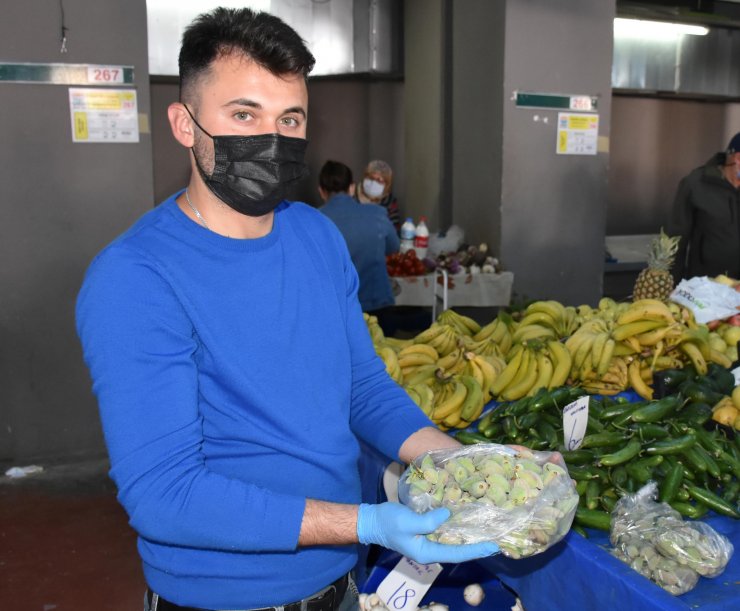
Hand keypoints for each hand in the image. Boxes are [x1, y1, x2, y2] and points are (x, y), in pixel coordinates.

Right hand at [356, 502, 499, 564]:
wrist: (373, 521)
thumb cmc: (388, 522)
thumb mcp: (406, 521)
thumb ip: (427, 521)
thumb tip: (448, 515)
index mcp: (427, 552)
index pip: (457, 554)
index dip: (476, 550)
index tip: (493, 546)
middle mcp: (431, 550)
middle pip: (459, 550)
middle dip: (477, 545)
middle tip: (497, 538)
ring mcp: (429, 542)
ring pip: (454, 542)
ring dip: (470, 537)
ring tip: (487, 530)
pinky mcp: (427, 533)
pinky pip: (447, 533)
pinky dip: (458, 528)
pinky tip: (467, 521)